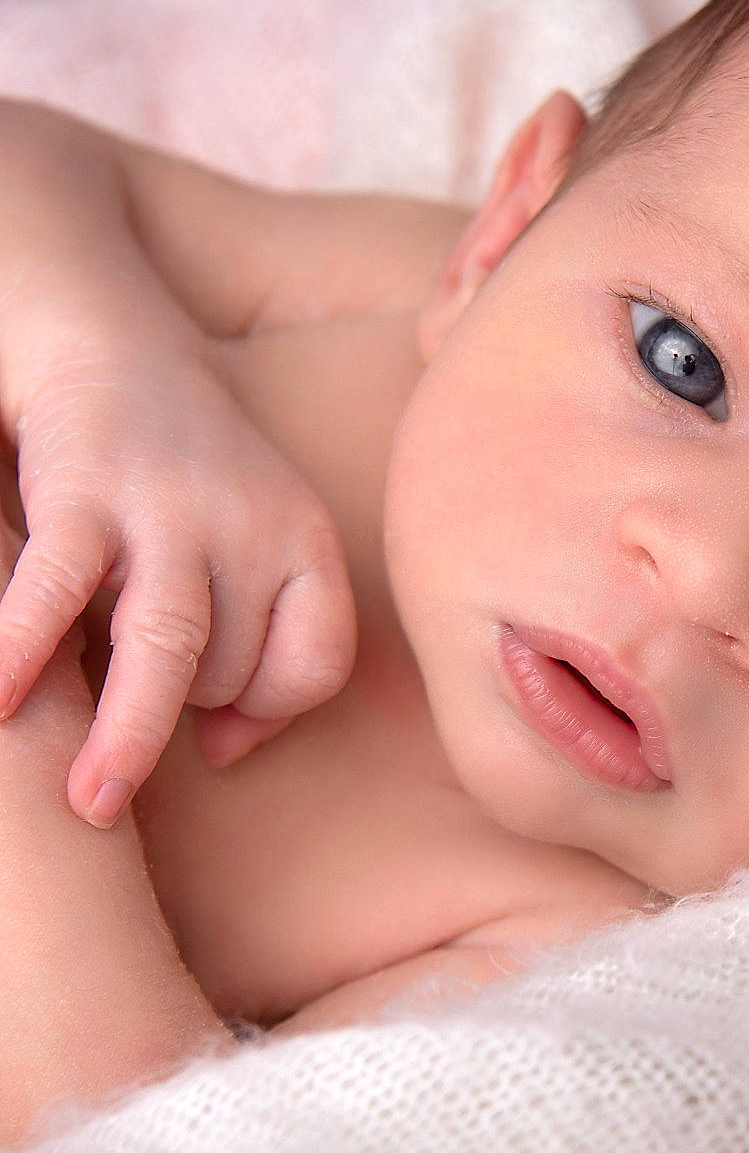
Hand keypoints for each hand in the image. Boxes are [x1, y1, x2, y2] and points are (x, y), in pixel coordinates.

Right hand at [0, 339, 356, 825]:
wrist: (113, 349)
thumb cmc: (188, 484)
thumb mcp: (259, 549)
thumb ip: (262, 646)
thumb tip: (224, 752)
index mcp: (305, 539)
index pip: (316, 661)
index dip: (268, 705)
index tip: (215, 716)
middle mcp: (250, 522)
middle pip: (236, 666)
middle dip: (179, 713)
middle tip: (110, 788)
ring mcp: (167, 508)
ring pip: (166, 646)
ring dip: (127, 735)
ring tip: (90, 802)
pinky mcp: (81, 496)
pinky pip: (56, 593)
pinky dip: (24, 653)